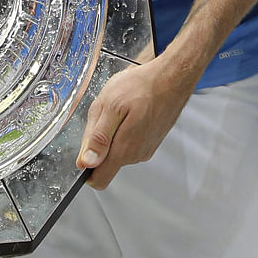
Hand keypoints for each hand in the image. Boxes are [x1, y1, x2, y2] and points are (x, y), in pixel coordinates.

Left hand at [75, 57, 195, 188]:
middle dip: (100, 141)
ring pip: (118, 150)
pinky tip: (132, 110)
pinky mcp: (151, 141)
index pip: (99, 180)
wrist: (172, 77)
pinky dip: (125, 128)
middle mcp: (136, 155)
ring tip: (121, 109)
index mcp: (123, 150)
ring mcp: (145, 148)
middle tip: (106, 115)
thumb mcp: (110, 106)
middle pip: (106, 161)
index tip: (84, 150)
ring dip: (113, 133)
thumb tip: (86, 162)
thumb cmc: (143, 86)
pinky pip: (130, 142)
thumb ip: (97, 137)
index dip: (86, 168)